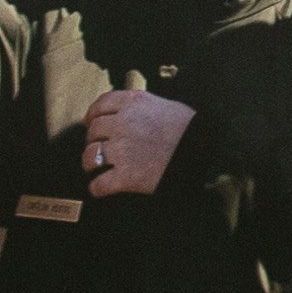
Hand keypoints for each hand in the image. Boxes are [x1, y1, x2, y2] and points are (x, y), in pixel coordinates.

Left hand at [79, 82, 192, 197]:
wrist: (202, 148)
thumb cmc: (188, 127)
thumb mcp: (163, 104)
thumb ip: (141, 106)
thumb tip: (128, 111)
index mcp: (132, 104)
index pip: (100, 105)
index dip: (92, 115)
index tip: (91, 122)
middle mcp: (122, 125)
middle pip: (93, 131)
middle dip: (92, 140)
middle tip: (97, 146)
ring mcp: (122, 151)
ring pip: (89, 156)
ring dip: (89, 163)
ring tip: (93, 167)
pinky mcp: (126, 176)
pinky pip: (100, 184)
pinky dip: (96, 188)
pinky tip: (99, 188)